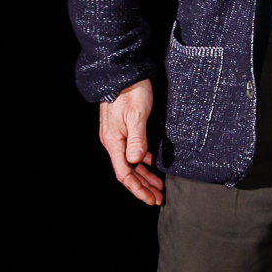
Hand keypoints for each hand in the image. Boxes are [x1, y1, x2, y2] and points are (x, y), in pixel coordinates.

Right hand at [99, 79, 163, 204]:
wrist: (123, 71)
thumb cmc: (131, 91)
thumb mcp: (136, 115)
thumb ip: (137, 138)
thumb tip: (136, 160)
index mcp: (114, 141)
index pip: (124, 173)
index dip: (137, 189)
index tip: (150, 199)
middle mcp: (114, 141)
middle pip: (128, 171)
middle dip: (143, 187)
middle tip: (158, 198)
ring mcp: (118, 135)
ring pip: (131, 162)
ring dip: (144, 175)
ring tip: (158, 186)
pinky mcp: (124, 128)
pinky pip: (133, 151)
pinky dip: (143, 161)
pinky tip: (152, 164)